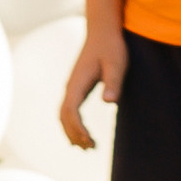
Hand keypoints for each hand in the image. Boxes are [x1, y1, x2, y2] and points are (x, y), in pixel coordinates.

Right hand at [60, 27, 125, 145]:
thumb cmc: (111, 47)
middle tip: (90, 149)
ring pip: (64, 115)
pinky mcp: (77, 87)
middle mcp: (71, 86)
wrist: (102, 31)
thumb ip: (113, 82)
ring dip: (72, 132)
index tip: (90, 141)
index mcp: (77, 83)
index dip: (78, 129)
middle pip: (64, 116)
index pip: (71, 111)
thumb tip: (108, 102)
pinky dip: (73, 124)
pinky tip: (83, 133)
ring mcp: (72, 87)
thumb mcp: (117, 64)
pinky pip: (69, 110)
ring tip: (87, 147)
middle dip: (74, 135)